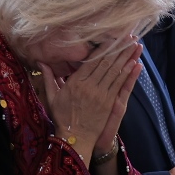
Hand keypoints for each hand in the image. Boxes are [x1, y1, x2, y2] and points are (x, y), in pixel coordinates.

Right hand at [37, 39, 141, 162]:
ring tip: (134, 44)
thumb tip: (39, 61)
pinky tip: (134, 62)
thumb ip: (48, 77)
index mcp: (75, 83)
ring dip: (126, 57)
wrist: (75, 139)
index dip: (103, 47)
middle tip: (128, 35)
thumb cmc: (62, 117)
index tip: (111, 37)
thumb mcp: (51, 96)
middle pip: (106, 62)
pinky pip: (120, 84)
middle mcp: (89, 86)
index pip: (92, 60)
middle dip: (118, 48)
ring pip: (115, 71)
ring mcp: (101, 94)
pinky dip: (128, 72)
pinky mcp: (109, 103)